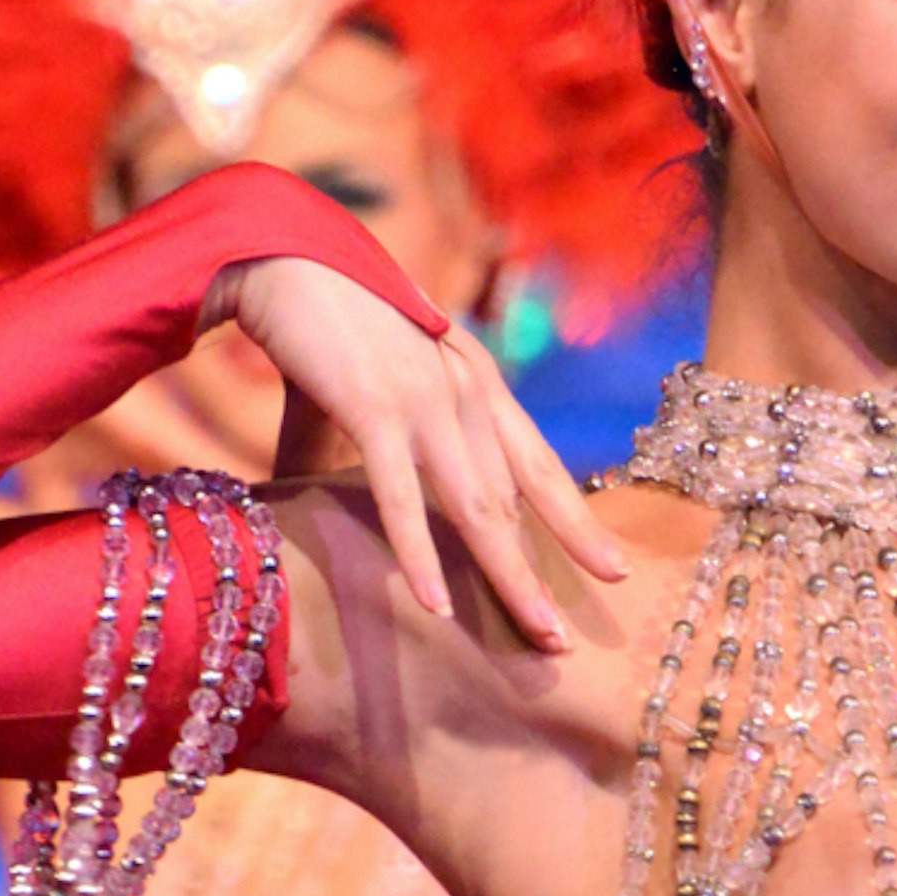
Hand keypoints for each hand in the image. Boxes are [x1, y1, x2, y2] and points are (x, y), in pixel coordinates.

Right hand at [202, 254, 626, 649]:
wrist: (283, 260)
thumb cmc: (325, 330)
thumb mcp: (373, 393)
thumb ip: (374, 449)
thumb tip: (330, 502)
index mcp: (476, 384)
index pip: (539, 465)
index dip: (577, 520)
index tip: (613, 568)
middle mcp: (467, 393)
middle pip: (520, 498)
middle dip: (551, 567)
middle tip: (569, 635)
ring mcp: (426, 400)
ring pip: (479, 507)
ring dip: (509, 575)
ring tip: (536, 633)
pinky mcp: (375, 408)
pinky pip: (404, 498)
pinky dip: (421, 555)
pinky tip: (436, 605)